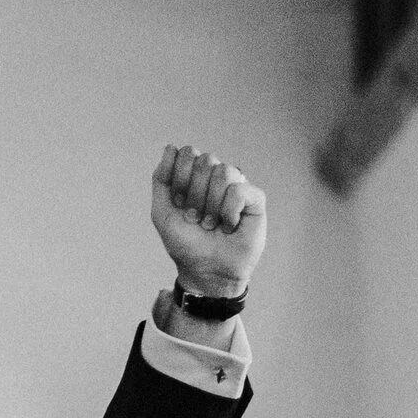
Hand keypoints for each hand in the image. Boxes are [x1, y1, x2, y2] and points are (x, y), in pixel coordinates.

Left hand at [150, 144, 265, 298]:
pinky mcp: (255, 199)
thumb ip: (161, 179)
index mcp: (195, 176)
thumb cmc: (185, 243)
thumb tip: (170, 147)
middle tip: (196, 218)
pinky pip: (239, 190)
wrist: (205, 270)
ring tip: (211, 224)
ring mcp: (237, 186)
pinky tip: (229, 225)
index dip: (179, 179)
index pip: (187, 153)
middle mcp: (216, 178)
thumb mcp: (162, 212)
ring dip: (210, 205)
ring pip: (223, 172)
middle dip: (194, 195)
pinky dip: (228, 212)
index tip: (179, 204)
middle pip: (204, 161)